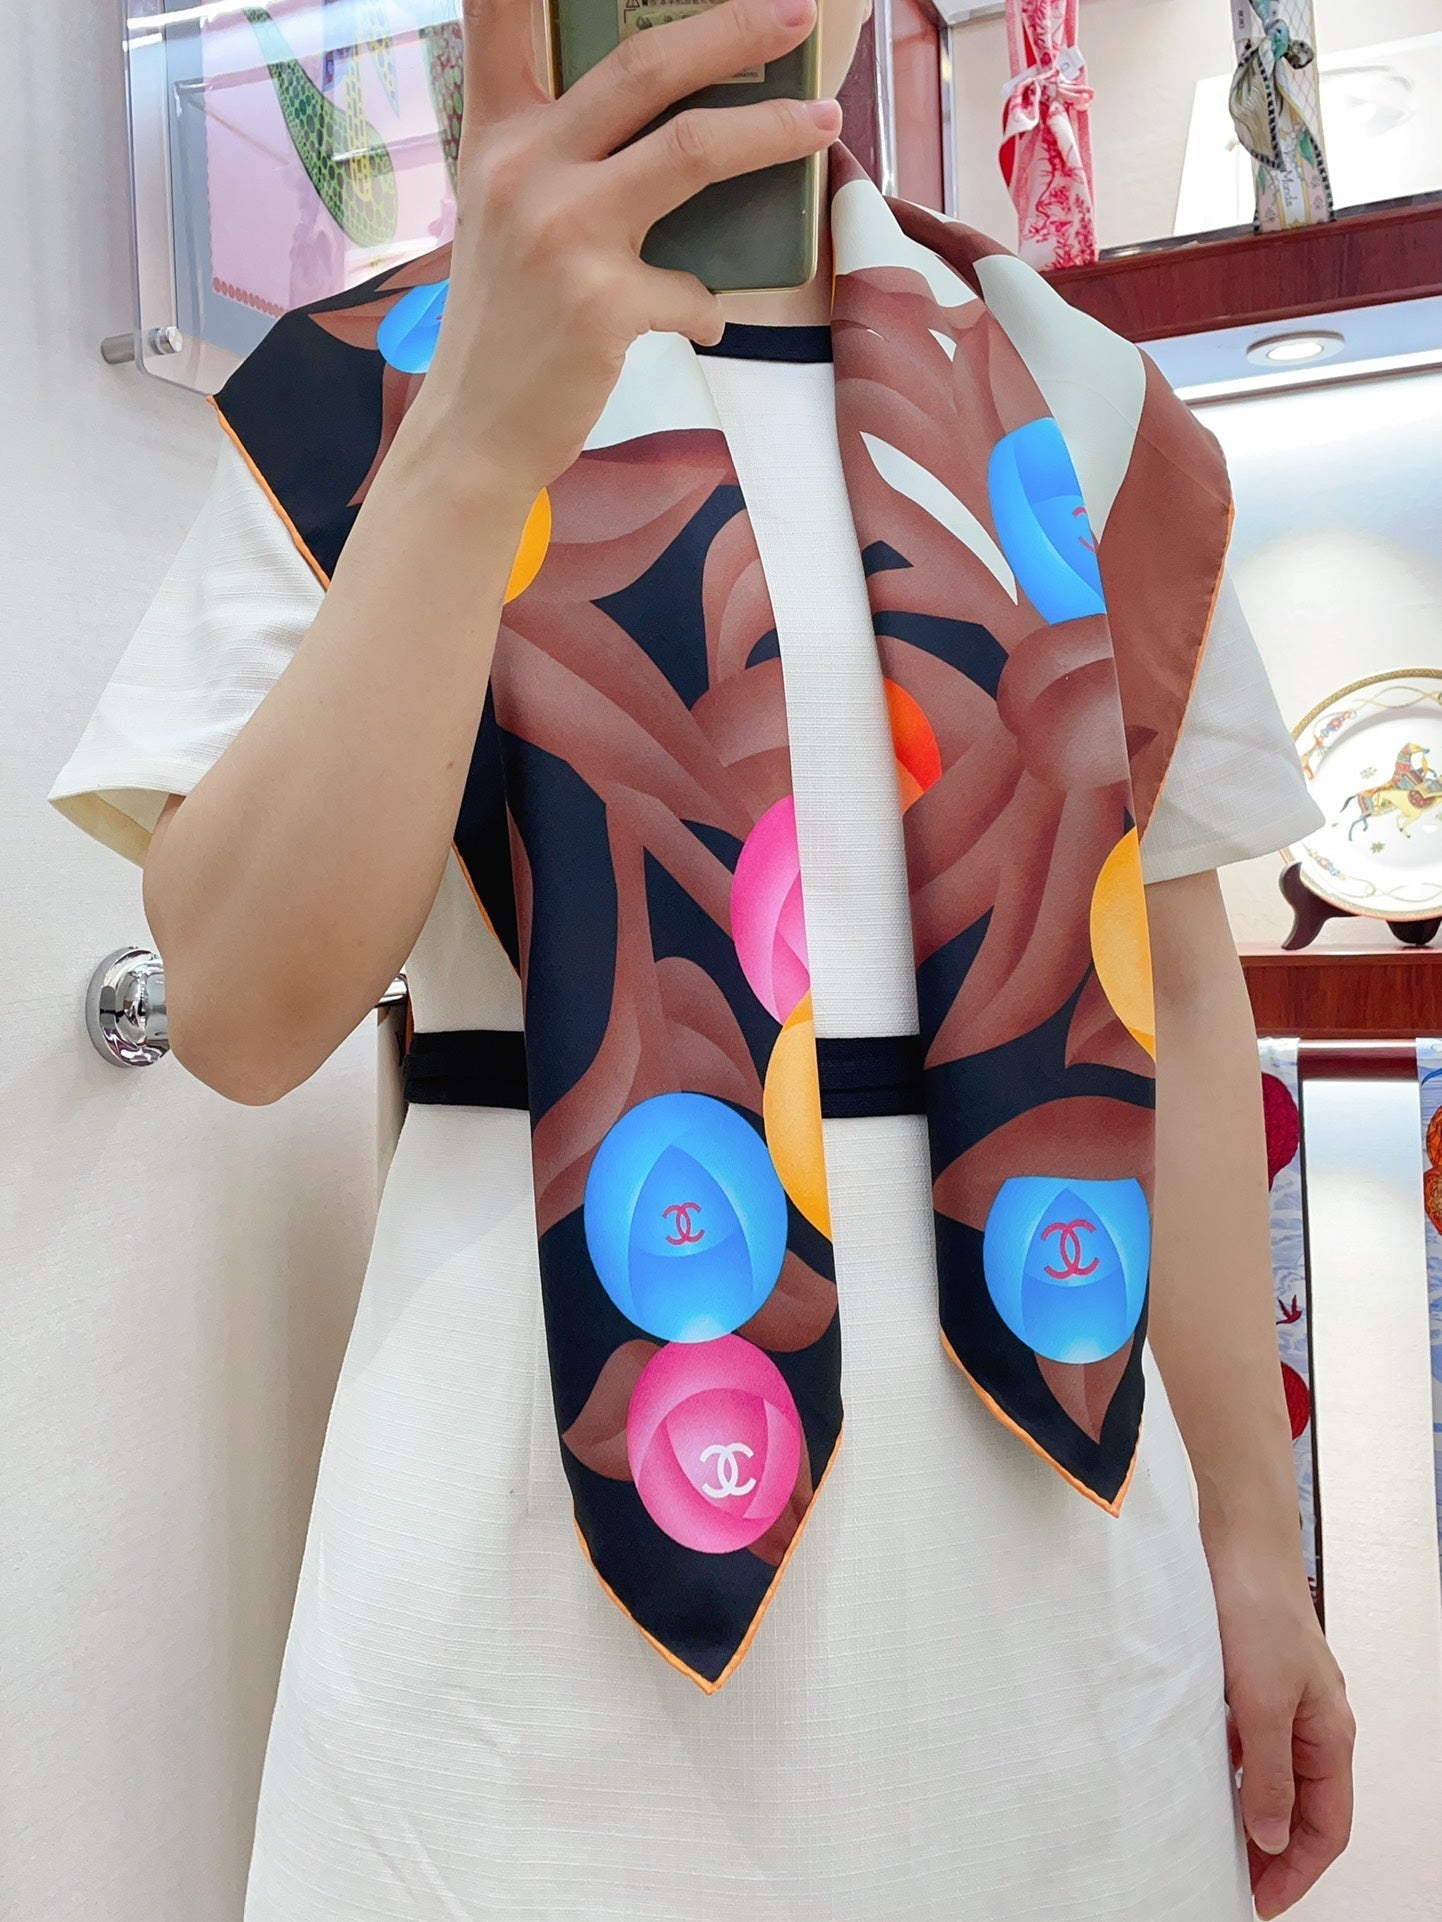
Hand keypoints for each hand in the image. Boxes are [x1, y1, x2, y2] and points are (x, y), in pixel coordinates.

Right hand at [407, 0, 841, 496]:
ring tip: (823, 122)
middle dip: (733, 28)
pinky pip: (693, 287)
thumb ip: (556, 157)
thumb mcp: (503, 218)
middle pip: (644, 64)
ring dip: (772, 131)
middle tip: (795, 13)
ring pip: (693, 148)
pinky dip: (708, 305)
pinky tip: (700, 318)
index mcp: (497, 136)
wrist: (474, 431)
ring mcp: (563, 233)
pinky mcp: (602, 303)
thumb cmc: (506, 323)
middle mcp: (524, 169)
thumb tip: (665, 123)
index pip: (501, 14)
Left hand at [1209, 1537, 1355, 1917]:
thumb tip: (1273, 1841)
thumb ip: (1270, 1773)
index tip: (1260, 1902)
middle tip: (1235, 1882)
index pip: (1328, 1826)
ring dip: (1249, 1810)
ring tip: (1212, 1841)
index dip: (1298, 1871)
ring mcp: (1281, 1700)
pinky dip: (1229, 1768)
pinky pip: (1246, 1741)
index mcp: (1330, 1734)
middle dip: (1274, 1851)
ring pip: (1271, 1774)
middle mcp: (1312, 1722)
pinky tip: (1198, 1776)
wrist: (1236, 1539)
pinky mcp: (1248, 1678)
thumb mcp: (1265, 1701)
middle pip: (1303, 1807)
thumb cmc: (1257, 1609)